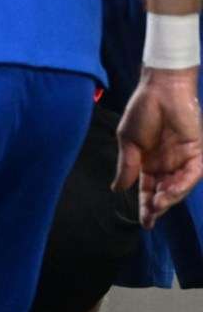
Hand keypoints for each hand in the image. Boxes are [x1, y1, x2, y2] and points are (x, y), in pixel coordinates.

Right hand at [114, 66, 202, 226]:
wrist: (161, 88)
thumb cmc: (142, 110)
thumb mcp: (128, 142)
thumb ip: (127, 165)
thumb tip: (117, 189)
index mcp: (149, 163)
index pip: (148, 190)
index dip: (146, 206)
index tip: (144, 223)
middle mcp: (167, 163)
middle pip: (165, 192)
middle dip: (158, 207)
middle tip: (150, 219)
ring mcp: (183, 157)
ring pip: (180, 185)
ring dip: (171, 198)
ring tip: (158, 206)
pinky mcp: (196, 149)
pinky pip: (193, 172)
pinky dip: (183, 184)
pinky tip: (171, 193)